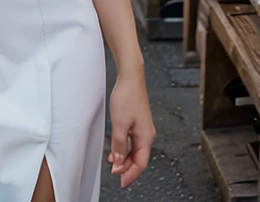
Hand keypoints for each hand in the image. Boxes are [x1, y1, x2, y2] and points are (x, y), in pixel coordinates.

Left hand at [107, 71, 154, 187]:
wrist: (130, 77)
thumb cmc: (128, 97)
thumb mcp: (119, 124)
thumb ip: (119, 145)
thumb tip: (118, 162)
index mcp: (146, 137)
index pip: (140, 163)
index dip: (130, 174)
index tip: (121, 182)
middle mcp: (147, 134)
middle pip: (138, 158)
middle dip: (126, 168)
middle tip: (114, 174)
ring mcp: (142, 128)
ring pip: (134, 150)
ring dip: (124, 158)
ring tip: (113, 164)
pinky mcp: (137, 123)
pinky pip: (131, 141)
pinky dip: (124, 148)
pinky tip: (116, 149)